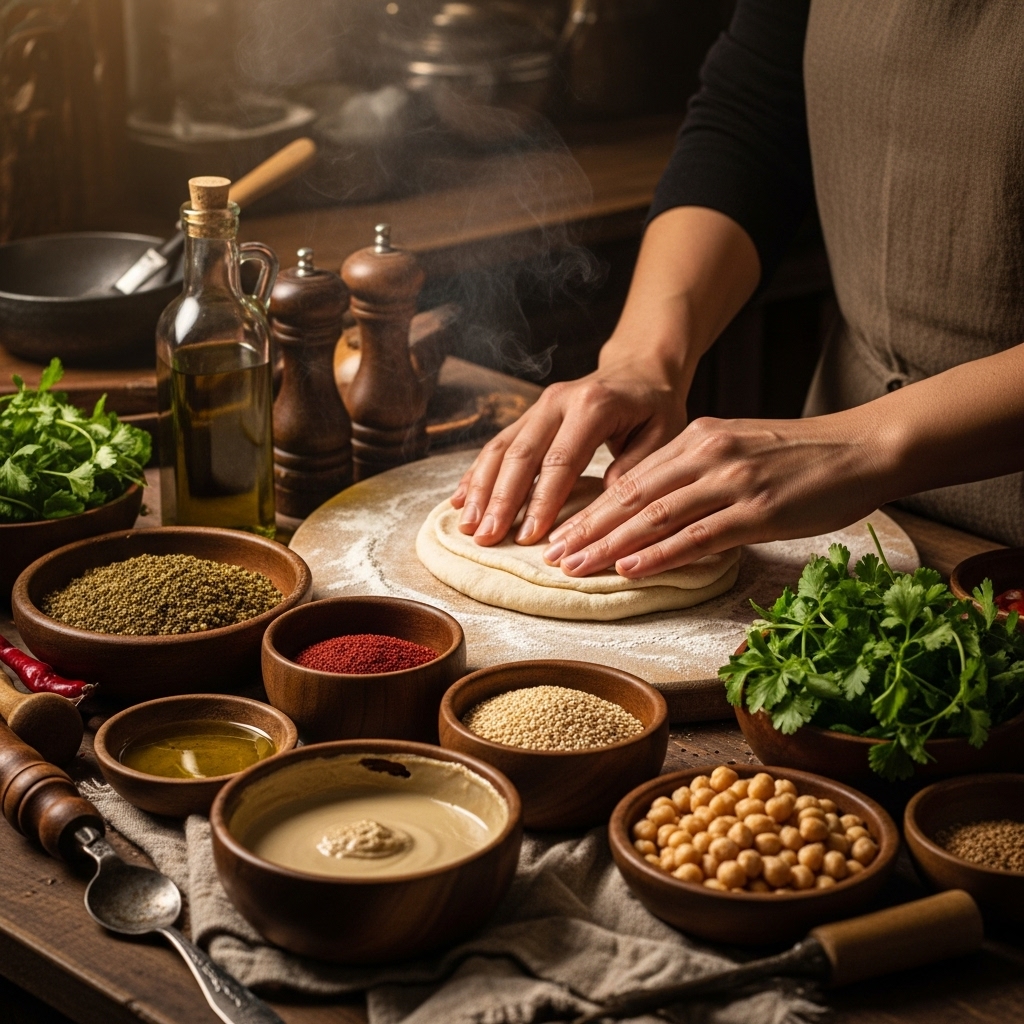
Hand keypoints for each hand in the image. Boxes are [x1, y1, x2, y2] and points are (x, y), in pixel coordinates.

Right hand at [449, 348, 688, 545]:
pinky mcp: (527, 415)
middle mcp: (558, 401)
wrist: (638, 368)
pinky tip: (462, 499)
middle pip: (521, 455)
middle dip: (501, 500)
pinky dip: (477, 473)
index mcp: (593, 405)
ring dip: (481, 489)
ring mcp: (538, 406)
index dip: (542, 501)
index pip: (561, 460)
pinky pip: (497, 444)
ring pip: (501, 449)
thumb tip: (604, 502)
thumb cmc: (654, 407)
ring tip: (468, 525)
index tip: (528, 538)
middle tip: (486, 538)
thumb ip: (636, 467)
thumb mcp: (662, 434)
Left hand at [543, 410, 889, 577]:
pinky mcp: (759, 509)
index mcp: (698, 437)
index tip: (561, 533)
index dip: (590, 510)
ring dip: (611, 546)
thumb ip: (696, 472)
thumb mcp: (738, 449)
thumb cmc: (802, 455)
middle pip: (631, 497)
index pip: (630, 479)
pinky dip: (659, 554)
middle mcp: (708, 454)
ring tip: (576, 567)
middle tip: (551, 557)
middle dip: (587, 529)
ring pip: (656, 517)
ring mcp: (732, 481)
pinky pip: (698, 536)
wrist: (864, 447)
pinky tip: (630, 569)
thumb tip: (653, 507)